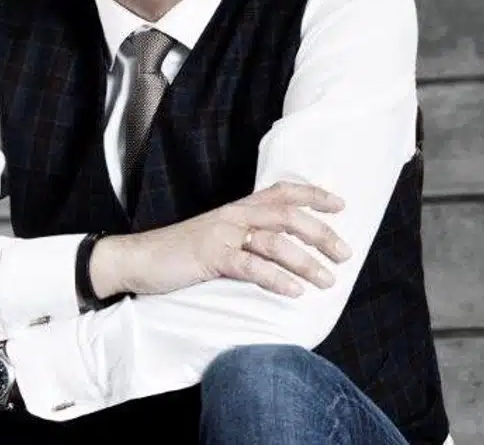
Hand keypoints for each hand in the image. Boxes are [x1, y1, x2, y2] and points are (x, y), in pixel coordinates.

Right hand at [93, 180, 351, 298]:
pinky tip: (294, 291)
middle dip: (322, 234)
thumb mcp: (217, 237)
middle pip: (288, 215)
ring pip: (276, 242)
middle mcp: (234, 215)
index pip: (283, 192)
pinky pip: (251, 266)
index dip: (314, 195)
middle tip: (345, 253)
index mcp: (238, 208)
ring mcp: (222, 234)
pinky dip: (277, 278)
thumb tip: (282, 251)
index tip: (340, 205)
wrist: (138, 259)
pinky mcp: (211, 256)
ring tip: (327, 280)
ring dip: (307, 262)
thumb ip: (246, 238)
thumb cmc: (180, 254)